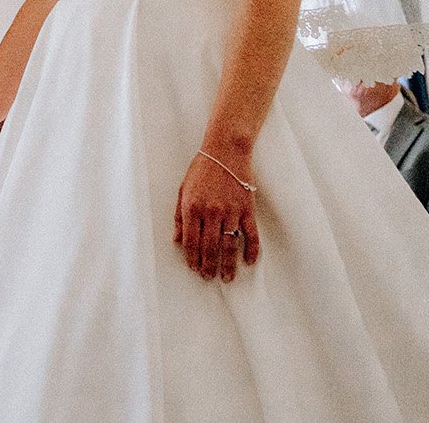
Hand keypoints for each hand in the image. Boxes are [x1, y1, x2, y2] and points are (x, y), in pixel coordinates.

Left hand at [174, 150, 258, 281]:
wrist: (226, 151)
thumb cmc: (201, 169)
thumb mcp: (183, 190)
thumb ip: (179, 216)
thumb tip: (177, 240)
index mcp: (192, 207)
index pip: (191, 241)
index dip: (192, 258)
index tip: (194, 268)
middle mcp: (211, 212)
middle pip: (209, 247)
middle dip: (208, 266)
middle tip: (209, 278)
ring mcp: (231, 212)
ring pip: (229, 245)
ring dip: (228, 264)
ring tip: (227, 278)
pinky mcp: (247, 210)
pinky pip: (251, 235)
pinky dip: (251, 250)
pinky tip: (249, 262)